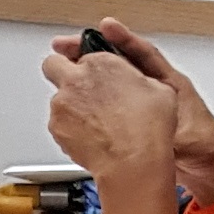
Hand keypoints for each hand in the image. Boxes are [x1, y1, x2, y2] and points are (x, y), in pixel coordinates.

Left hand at [41, 33, 187, 213]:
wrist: (132, 161)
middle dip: (62, 70)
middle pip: (54, 63)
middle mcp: (76, 79)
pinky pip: (58, 122)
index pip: (83, 51)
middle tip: (77, 84)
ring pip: (57, 96)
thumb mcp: (158, 88)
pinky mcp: (56, 127)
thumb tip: (135, 81)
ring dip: (70, 104)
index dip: (90, 64)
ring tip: (95, 120)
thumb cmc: (148, 128)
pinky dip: (70, 127)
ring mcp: (62, 103)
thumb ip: (137, 77)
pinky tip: (91, 135)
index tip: (95, 72)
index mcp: (101, 63)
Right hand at [70, 22, 213, 205]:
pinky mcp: (138, 122)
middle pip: (120, 64)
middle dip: (93, 53)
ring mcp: (145, 105)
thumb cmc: (207, 148)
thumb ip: (159, 127)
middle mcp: (156, 90)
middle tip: (66, 47)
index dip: (123, 39)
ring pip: (113, 82)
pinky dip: (94, 100)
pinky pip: (111, 105)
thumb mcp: (181, 135)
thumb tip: (139, 125)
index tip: (104, 27)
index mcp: (170, 85)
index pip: (144, 54)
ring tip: (65, 69)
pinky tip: (78, 102)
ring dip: (90, 75)